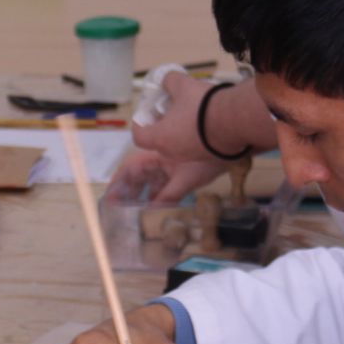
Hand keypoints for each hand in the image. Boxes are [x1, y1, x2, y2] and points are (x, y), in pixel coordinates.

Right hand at [111, 149, 228, 201]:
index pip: (131, 169)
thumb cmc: (207, 156)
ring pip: (155, 175)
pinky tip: (163, 202)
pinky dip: (164, 189)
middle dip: (131, 190)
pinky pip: (169, 177)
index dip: (119, 184)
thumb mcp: (187, 179)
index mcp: (156, 156)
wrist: (232, 132)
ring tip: (142, 209)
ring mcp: (175, 158)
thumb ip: (169, 194)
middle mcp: (162, 155)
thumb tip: (152, 210)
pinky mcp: (188, 163)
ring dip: (148, 191)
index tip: (111, 200)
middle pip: (141, 173)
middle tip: (123, 207)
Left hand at [132, 74, 274, 168]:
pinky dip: (196, 136)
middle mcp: (174, 152)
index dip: (139, 124)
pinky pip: (196, 147)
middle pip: (159, 142)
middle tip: (170, 110)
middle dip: (161, 126)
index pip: (139, 137)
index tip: (146, 113)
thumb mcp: (182, 85)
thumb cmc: (202, 105)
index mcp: (161, 138)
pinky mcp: (210, 156)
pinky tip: (206, 121)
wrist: (236, 120)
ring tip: (190, 113)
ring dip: (179, 131)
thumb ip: (169, 81)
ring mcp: (193, 157)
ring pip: (178, 145)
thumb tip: (165, 79)